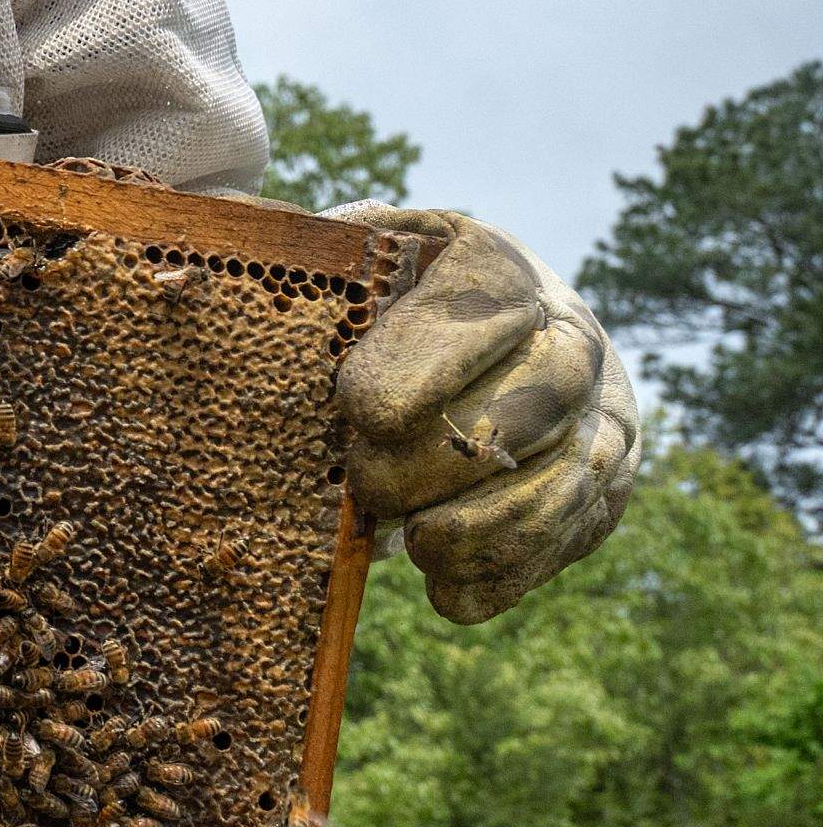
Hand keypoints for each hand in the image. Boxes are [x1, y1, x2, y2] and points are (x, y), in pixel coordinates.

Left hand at [329, 205, 638, 622]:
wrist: (524, 331)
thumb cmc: (408, 295)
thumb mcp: (372, 249)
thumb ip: (317, 250)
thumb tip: (223, 245)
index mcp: (496, 272)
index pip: (464, 325)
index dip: (402, 378)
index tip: (354, 409)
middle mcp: (568, 342)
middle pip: (510, 417)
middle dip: (422, 465)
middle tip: (363, 482)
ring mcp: (599, 420)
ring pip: (551, 488)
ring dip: (469, 531)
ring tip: (409, 540)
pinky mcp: (604, 490)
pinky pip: (560, 542)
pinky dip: (498, 573)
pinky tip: (444, 580)